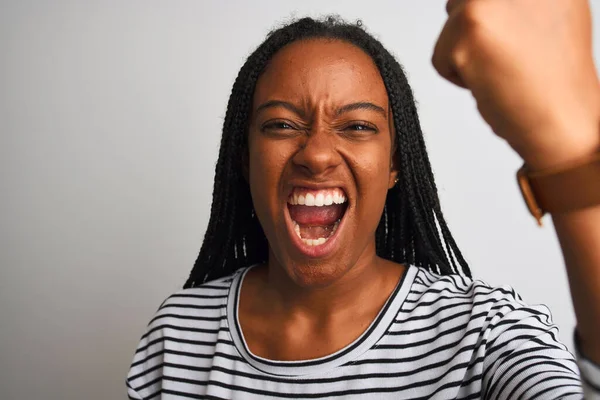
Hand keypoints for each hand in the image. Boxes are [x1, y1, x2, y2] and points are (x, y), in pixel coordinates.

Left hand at [433, 0, 599, 169]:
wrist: (563, 118)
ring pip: (451, 26)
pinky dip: (458, 77)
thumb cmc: (555, 80)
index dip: (488, 22)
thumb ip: (516, 3)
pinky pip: (439, 56)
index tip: (501, 41)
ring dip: (466, 52)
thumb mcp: (550, 16)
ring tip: (503, 68)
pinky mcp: (468, 28)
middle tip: (508, 58)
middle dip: (473, 34)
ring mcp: (490, 0)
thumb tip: (482, 3)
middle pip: (462, 2)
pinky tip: (493, 81)